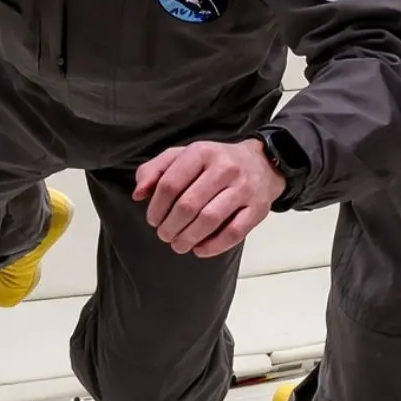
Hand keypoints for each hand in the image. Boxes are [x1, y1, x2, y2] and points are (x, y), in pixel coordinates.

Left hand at [135, 139, 285, 256]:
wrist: (262, 163)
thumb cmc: (215, 163)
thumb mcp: (183, 156)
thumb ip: (155, 170)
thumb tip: (138, 194)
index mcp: (202, 152)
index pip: (170, 184)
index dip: (156, 208)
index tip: (153, 219)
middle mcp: (225, 168)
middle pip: (187, 205)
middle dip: (169, 227)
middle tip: (164, 235)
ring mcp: (244, 188)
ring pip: (209, 220)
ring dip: (188, 238)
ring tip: (179, 244)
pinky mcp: (258, 208)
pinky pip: (233, 233)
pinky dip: (213, 246)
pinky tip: (200, 249)